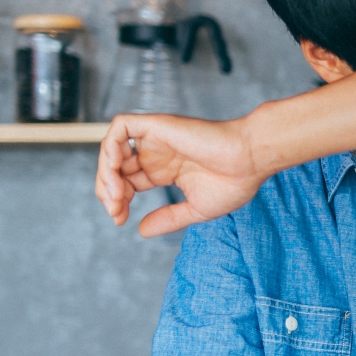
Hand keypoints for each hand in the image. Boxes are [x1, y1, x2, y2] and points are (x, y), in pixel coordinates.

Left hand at [95, 113, 262, 237]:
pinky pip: (120, 128)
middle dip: (108, 191)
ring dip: (106, 172)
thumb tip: (140, 231)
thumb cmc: (234, 182)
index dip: (118, 201)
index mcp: (165, 171)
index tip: (120, 220)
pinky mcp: (156, 125)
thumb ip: (168, 219)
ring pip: (112, 148)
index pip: (127, 183)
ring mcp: (155, 139)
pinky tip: (116, 167)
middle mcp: (156, 153)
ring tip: (117, 195)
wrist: (250, 161)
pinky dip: (110, 145)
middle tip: (116, 211)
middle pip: (114, 168)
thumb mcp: (195, 209)